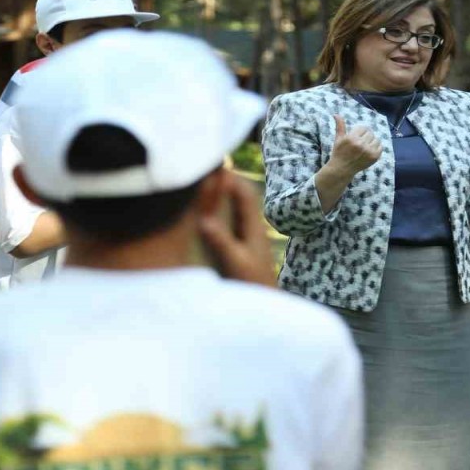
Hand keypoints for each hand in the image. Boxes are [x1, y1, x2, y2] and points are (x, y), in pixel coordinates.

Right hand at [198, 173, 276, 287]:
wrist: (266, 305)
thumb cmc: (252, 285)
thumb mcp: (234, 263)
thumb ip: (220, 241)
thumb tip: (203, 219)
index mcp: (253, 228)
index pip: (243, 192)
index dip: (229, 176)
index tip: (212, 164)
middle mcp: (251, 228)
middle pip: (240, 194)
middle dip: (225, 179)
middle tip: (207, 164)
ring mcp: (247, 236)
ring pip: (236, 205)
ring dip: (222, 191)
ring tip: (205, 178)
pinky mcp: (241, 245)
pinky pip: (231, 218)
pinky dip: (220, 208)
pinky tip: (207, 207)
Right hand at [329, 114, 381, 176]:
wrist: (342, 169)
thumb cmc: (339, 152)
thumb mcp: (338, 139)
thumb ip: (340, 126)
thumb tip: (336, 114)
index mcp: (352, 138)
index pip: (363, 128)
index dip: (360, 131)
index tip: (357, 135)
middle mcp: (361, 144)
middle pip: (370, 133)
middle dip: (366, 135)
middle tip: (361, 141)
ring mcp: (368, 152)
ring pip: (376, 139)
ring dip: (372, 141)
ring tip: (365, 145)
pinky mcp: (374, 158)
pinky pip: (380, 147)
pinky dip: (377, 147)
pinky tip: (369, 150)